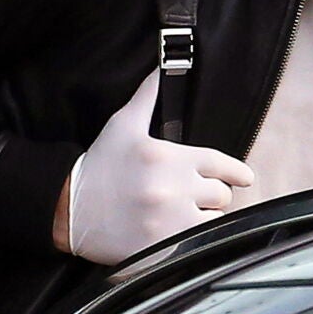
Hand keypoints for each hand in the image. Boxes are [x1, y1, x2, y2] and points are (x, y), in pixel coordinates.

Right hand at [62, 70, 253, 264]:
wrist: (68, 208)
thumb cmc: (99, 165)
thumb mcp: (122, 125)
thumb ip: (148, 95)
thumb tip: (161, 67)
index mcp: (169, 157)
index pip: (220, 164)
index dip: (235, 172)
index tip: (244, 178)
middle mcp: (173, 187)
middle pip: (221, 194)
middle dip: (212, 195)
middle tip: (195, 196)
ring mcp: (170, 220)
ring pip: (214, 220)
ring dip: (205, 218)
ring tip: (186, 215)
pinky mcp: (165, 246)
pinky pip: (199, 243)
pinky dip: (196, 239)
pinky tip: (181, 234)